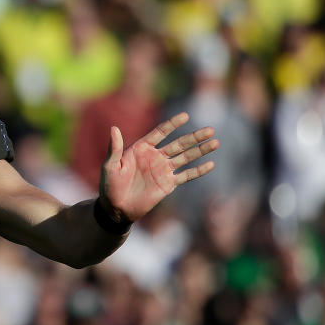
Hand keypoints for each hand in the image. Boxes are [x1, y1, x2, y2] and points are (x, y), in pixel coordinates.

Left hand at [99, 112, 218, 222]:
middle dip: (194, 137)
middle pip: (178, 143)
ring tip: (215, 142)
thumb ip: (114, 148)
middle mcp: (155, 157)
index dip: (172, 124)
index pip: (160, 133)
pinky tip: (210, 164)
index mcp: (141, 148)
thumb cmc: (109, 186)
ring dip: (200, 150)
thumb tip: (113, 128)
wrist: (116, 208)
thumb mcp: (110, 166)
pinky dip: (198, 170)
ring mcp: (163, 170)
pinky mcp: (168, 184)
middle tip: (210, 129)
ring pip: (185, 157)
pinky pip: (186, 176)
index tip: (186, 116)